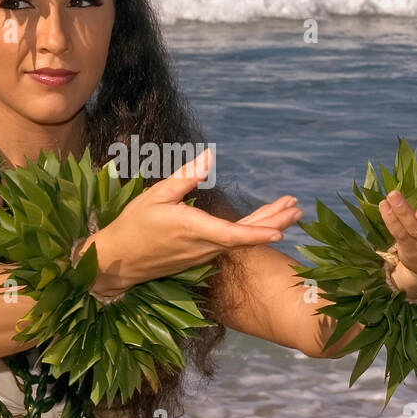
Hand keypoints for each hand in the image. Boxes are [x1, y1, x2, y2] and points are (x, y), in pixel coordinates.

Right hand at [82, 148, 301, 294]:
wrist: (118, 260)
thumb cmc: (134, 224)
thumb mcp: (156, 195)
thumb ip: (185, 178)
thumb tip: (208, 157)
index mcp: (194, 229)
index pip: (233, 234)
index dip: (259, 232)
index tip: (282, 230)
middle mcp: (204, 246)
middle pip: (246, 237)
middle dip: (274, 222)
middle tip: (298, 209)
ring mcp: (203, 255)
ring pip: (241, 241)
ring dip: (266, 225)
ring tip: (290, 211)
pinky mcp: (200, 257)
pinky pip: (231, 244)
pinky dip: (251, 232)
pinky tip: (263, 224)